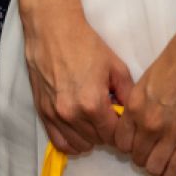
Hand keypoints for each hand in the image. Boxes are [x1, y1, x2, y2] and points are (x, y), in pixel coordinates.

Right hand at [19, 5, 132, 155]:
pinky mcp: (42, 112)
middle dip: (106, 131)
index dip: (122, 130)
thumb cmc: (85, 44)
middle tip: (108, 114)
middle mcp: (72, 114)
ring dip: (90, 136)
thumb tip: (133, 115)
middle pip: (98, 141)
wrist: (52, 30)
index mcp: (93, 104)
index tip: (121, 119)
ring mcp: (55, 114)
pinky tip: (79, 129)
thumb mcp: (116, 67)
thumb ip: (129, 95)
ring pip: (80, 144)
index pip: (114, 136)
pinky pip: (59, 142)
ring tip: (93, 119)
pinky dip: (72, 141)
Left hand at [113, 18, 175, 175]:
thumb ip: (138, 103)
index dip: (127, 146)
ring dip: (156, 167)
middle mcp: (149, 123)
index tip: (134, 145)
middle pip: (137, 156)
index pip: (121, 141)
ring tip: (161, 164)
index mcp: (134, 106)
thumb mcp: (145, 81)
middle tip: (149, 154)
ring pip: (154, 166)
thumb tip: (134, 121)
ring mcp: (172, 133)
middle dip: (141, 157)